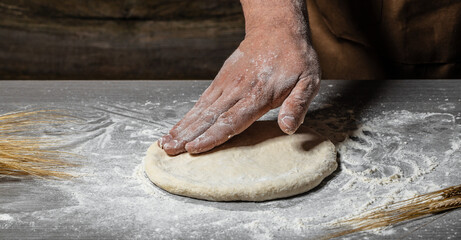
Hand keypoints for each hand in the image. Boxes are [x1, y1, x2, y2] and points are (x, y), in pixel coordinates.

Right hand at [159, 0, 320, 154]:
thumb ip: (297, 105)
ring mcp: (226, 84)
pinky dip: (188, 114)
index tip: (194, 148)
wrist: (276, 30)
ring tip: (166, 142)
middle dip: (188, 135)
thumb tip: (289, 128)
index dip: (212, 136)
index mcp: (259, 95)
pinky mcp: (221, 80)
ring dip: (182, 126)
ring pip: (201, 109)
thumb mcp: (308, 81)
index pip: (232, 120)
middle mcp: (238, 90)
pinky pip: (202, 100)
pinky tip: (178, 126)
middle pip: (209, 116)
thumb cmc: (294, 59)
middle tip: (170, 150)